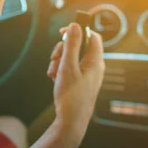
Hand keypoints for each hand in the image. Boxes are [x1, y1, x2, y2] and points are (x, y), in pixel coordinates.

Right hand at [47, 23, 104, 147]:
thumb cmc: (71, 96)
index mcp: (95, 61)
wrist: (71, 122)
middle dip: (62, 50)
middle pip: (78, 46)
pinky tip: (54, 79)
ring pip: (71, 57)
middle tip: (54, 59)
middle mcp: (94, 67)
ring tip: (52, 73)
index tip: (62, 33)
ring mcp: (87, 75)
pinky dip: (60, 70)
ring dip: (59, 61)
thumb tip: (75, 25)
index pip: (91, 36)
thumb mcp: (68, 67)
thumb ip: (72, 45)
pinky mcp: (80, 82)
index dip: (77, 31)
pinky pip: (70, 69)